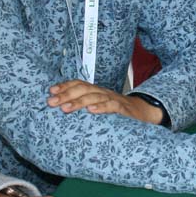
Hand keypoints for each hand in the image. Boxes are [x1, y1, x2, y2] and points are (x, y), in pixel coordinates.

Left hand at [47, 80, 161, 122]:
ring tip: (65, 108)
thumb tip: (64, 108)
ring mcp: (113, 99)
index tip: (51, 91)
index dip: (65, 86)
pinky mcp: (124, 109)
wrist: (144, 112)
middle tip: (52, 102)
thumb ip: (86, 105)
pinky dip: (101, 107)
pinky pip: (112, 106)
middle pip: (83, 89)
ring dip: (78, 102)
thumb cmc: (119, 111)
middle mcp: (103, 92)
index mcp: (96, 91)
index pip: (79, 84)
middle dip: (66, 94)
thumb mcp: (100, 105)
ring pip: (94, 97)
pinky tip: (91, 111)